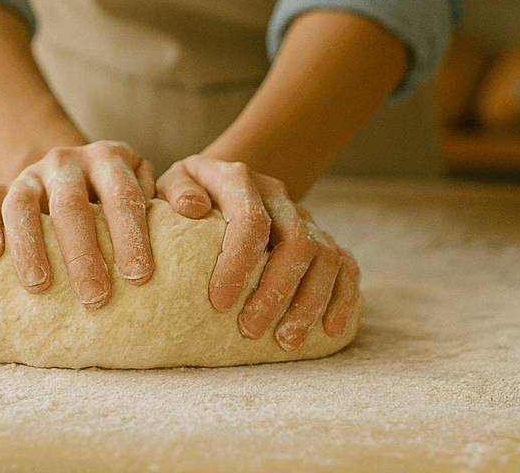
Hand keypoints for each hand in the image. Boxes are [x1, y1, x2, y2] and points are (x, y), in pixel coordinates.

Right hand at [0, 140, 155, 309]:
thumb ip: (166, 201)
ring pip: (23, 203)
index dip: (131, 233)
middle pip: (72, 203)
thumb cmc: (118, 194)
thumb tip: (195, 212)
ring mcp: (31, 173)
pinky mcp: (1, 185)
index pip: (122, 192)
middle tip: (96, 297)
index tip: (140, 275)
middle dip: (84, 252)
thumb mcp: (144, 187)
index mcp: (109, 158)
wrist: (70, 170)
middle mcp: (68, 161)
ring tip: (41, 286)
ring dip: (31, 245)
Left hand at [158, 155, 359, 350]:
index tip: (219, 303)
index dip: (239, 263)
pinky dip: (343, 296)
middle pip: (296, 242)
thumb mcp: (174, 183)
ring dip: (309, 302)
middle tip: (249, 329)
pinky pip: (346, 264)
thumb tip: (193, 208)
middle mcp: (278, 195)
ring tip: (285, 340)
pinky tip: (331, 328)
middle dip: (276, 290)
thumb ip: (177, 191)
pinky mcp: (321, 237)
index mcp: (240, 179)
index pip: (251, 220)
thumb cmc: (191, 193)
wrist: (220, 182)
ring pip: (325, 256)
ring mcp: (303, 216)